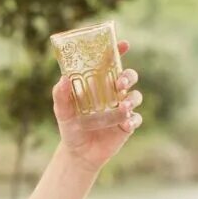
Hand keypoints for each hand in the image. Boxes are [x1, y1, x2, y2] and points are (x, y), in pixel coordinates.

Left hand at [52, 41, 142, 169]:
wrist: (79, 154)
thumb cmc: (70, 128)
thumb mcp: (62, 112)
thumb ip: (61, 95)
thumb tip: (63, 78)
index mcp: (98, 84)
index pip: (110, 63)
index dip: (117, 51)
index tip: (123, 44)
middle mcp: (112, 93)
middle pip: (129, 76)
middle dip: (128, 76)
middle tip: (119, 83)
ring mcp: (122, 109)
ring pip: (136, 96)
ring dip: (132, 98)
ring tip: (123, 107)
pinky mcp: (127, 125)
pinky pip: (136, 119)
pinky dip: (133, 120)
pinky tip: (126, 124)